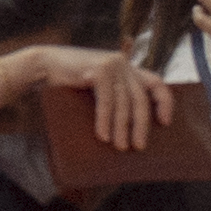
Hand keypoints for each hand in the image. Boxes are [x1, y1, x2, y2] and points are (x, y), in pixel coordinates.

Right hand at [12, 42, 168, 151]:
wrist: (44, 65)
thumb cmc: (70, 83)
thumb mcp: (99, 87)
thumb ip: (115, 96)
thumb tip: (129, 130)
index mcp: (127, 67)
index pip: (156, 82)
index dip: (164, 102)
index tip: (166, 122)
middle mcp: (123, 64)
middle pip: (140, 98)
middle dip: (140, 125)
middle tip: (138, 146)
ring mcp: (112, 64)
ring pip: (124, 102)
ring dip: (122, 127)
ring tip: (120, 146)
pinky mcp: (99, 69)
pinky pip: (107, 101)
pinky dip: (105, 120)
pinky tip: (102, 135)